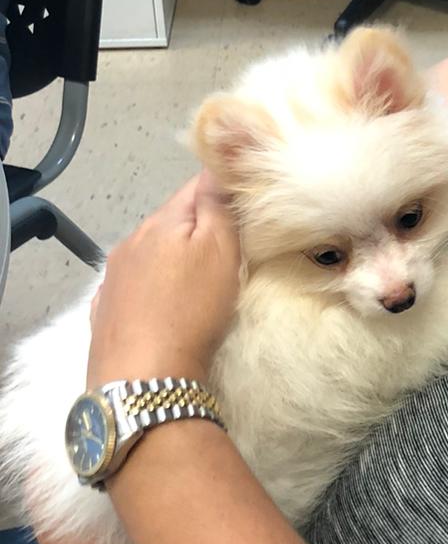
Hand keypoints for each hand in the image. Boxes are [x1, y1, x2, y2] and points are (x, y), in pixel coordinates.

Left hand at [87, 171, 240, 388]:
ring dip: (174, 258)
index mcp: (161, 222)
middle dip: (199, 227)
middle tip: (231, 248)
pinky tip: (164, 305)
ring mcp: (113, 277)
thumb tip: (218, 164)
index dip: (223, 188)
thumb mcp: (220, 250)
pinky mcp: (105, 311)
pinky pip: (134, 286)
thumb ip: (218, 204)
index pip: (195, 185)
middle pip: (172, 220)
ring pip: (151, 252)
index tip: (246, 204)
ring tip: (199, 282)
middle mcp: (131, 241)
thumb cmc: (190, 310)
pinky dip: (153, 287)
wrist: (143, 379)